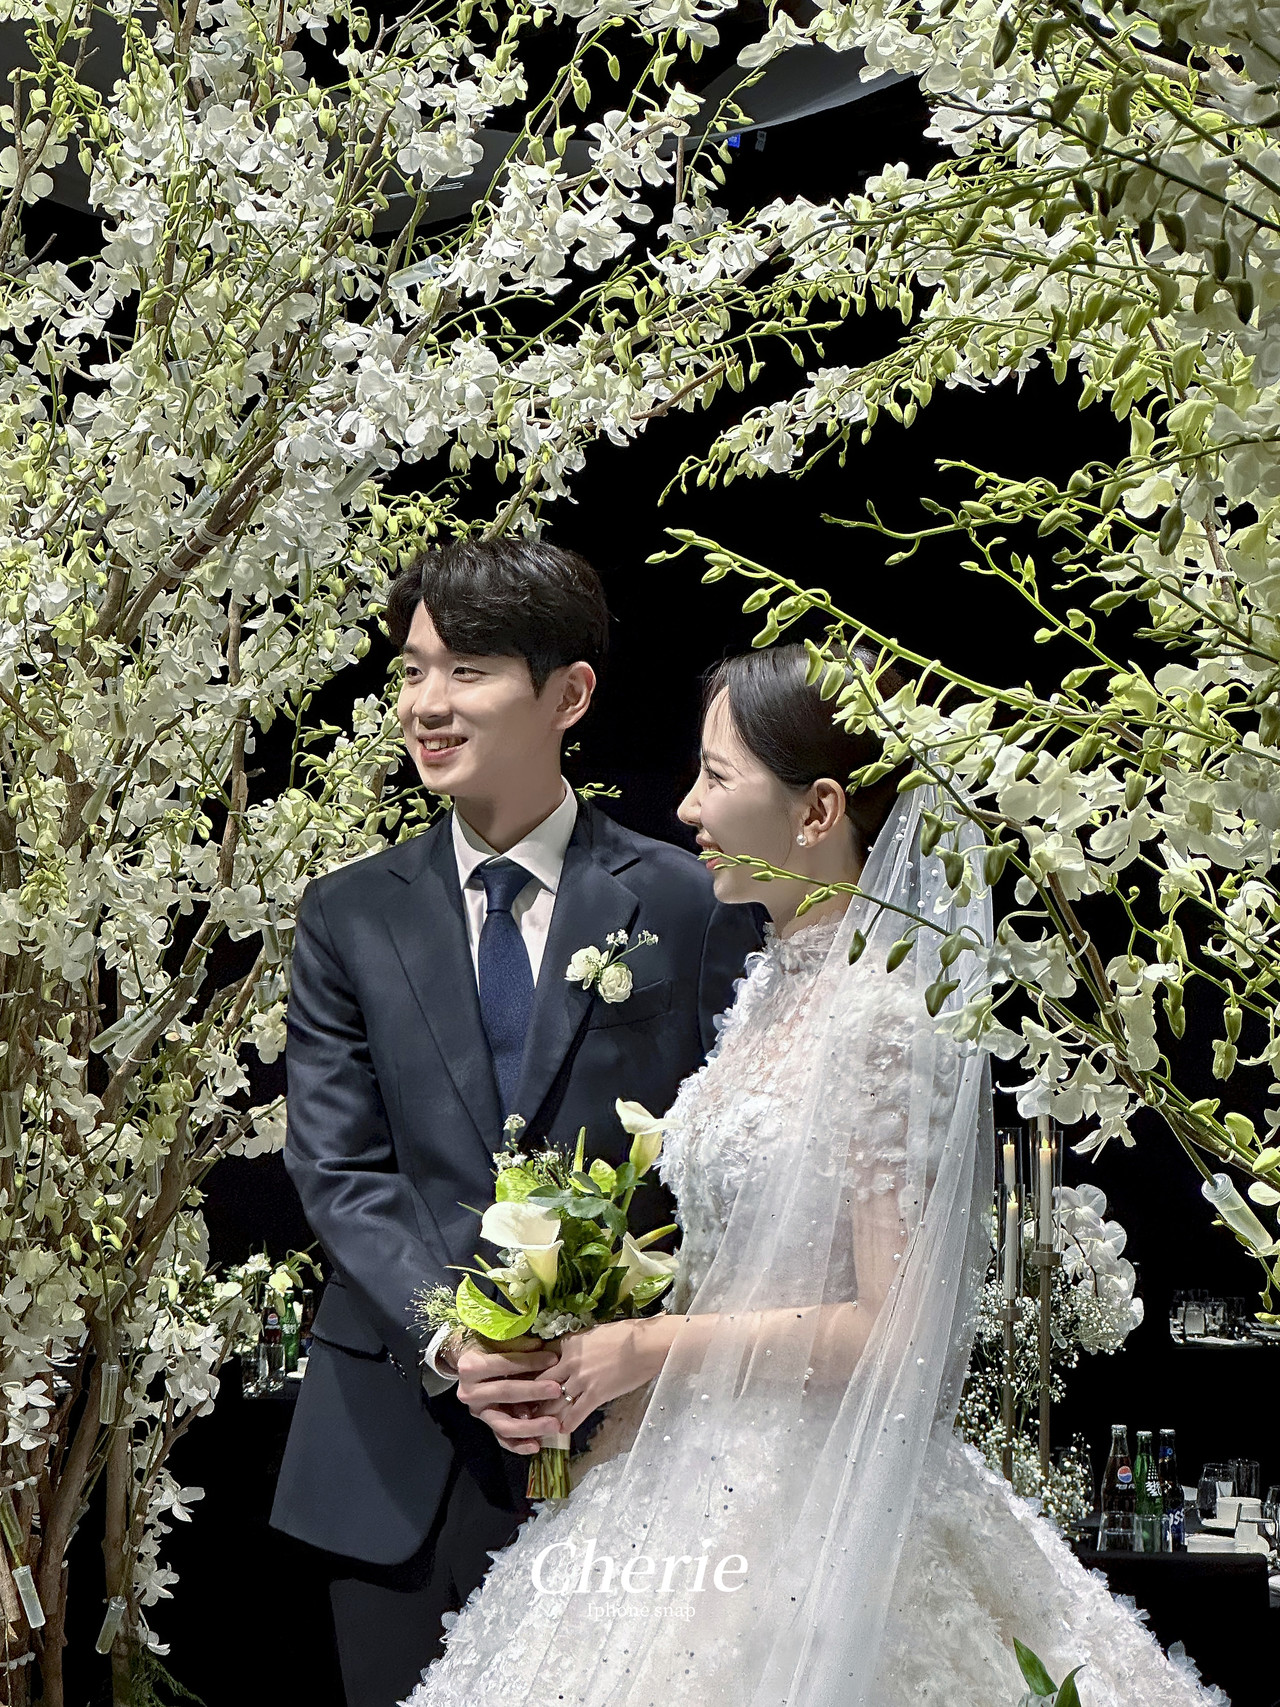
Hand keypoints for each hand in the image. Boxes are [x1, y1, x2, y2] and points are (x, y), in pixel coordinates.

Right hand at [454, 1339, 565, 1455]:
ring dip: (531, 1426)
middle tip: (557, 1389)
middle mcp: (470, 1393)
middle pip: (505, 1393)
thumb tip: (540, 1346)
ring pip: (504, 1424)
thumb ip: (517, 1345)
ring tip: (554, 1424)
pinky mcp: (486, 1424)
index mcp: (470, 1368)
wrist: (466, 1365)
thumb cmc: (486, 1348)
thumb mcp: (497, 1340)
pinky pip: (502, 1439)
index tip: (554, 1359)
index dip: (529, 1362)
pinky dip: (518, 1444)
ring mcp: (478, 1412)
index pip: (504, 1364)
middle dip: (534, 1391)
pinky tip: (536, 1446)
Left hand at [539, 1317, 677, 1436]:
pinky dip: (567, 1423)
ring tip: (537, 1423)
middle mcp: (570, 1362)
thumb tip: (571, 1351)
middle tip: (524, 1406)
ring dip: (546, 1413)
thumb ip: (578, 1344)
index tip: (526, 1381)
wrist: (647, 1344)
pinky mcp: (596, 1395)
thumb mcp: (594, 1332)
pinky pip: (576, 1413)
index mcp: (569, 1344)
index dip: (534, 1372)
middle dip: (532, 1396)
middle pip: (543, 1382)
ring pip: (555, 1400)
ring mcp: (581, 1380)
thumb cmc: (626, 1334)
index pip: (543, 1359)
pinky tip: (561, 1430)